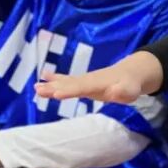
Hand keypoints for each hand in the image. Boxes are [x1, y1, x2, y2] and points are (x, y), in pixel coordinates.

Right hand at [34, 51, 162, 104]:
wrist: (130, 73)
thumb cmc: (131, 84)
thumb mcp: (131, 90)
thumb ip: (123, 91)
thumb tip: (115, 92)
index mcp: (98, 83)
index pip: (82, 87)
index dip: (69, 90)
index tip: (56, 94)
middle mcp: (88, 80)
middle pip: (69, 84)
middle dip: (54, 87)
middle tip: (38, 90)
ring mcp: (84, 80)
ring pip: (65, 82)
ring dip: (51, 85)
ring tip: (36, 87)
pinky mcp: (83, 83)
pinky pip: (66, 81)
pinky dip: (54, 80)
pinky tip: (42, 80)